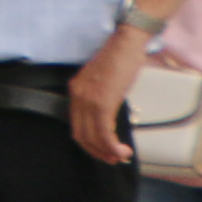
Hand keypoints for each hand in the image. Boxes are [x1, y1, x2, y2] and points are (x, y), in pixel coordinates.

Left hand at [68, 27, 142, 166]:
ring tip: (121, 156)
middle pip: (81, 135)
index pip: (76, 125)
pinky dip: (112, 146)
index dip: (89, 143)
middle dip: (97, 152)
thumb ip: (101, 99)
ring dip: (107, 152)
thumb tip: (108, 120)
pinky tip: (122, 149)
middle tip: (113, 159)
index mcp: (76, 90)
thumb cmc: (119, 59)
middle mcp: (78, 96)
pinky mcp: (102, 101)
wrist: (126, 43)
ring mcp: (88, 99)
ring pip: (93, 136)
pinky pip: (103, 132)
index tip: (104, 151)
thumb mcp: (104, 82)